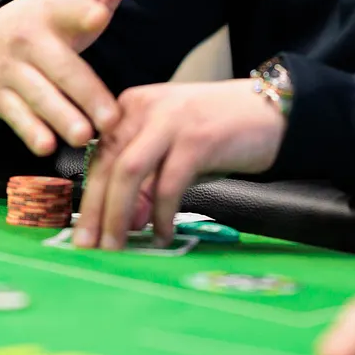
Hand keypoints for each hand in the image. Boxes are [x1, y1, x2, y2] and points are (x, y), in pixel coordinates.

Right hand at [0, 0, 162, 154]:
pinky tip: (46, 147)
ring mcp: (12, 69)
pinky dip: (30, 132)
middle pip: (60, 68)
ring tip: (83, 136)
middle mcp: (31, 39)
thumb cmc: (59, 18)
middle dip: (84, 93)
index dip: (85, 12)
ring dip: (60, 117)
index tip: (98, 14)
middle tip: (110, 119)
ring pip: (38, 96)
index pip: (71, 9)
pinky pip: (15, 117)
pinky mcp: (0, 96)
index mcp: (57, 11)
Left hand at [74, 78, 285, 249]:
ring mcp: (170, 120)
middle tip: (89, 247)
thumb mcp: (173, 150)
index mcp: (132, 107)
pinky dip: (162, 214)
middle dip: (94, 211)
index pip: (98, 156)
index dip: (87, 197)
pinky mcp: (196, 138)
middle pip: (107, 165)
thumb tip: (125, 222)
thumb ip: (147, 181)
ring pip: (128, 173)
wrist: (272, 111)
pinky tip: (163, 234)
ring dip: (118, 215)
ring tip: (118, 247)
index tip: (82, 232)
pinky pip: (168, 184)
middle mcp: (145, 108)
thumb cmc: (220, 132)